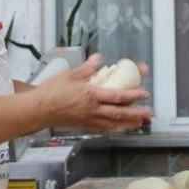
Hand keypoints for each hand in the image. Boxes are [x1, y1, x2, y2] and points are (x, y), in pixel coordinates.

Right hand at [32, 54, 151, 132]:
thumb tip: (99, 59)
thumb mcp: (70, 75)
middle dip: (136, 113)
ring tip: (140, 122)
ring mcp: (88, 119)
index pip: (117, 96)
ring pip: (113, 123)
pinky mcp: (83, 125)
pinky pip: (102, 128)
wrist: (38, 109)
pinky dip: (113, 128)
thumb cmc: (51, 92)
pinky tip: (118, 127)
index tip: (144, 93)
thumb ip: (87, 68)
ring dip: (128, 123)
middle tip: (149, 112)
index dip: (133, 95)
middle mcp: (92, 110)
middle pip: (119, 113)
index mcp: (90, 95)